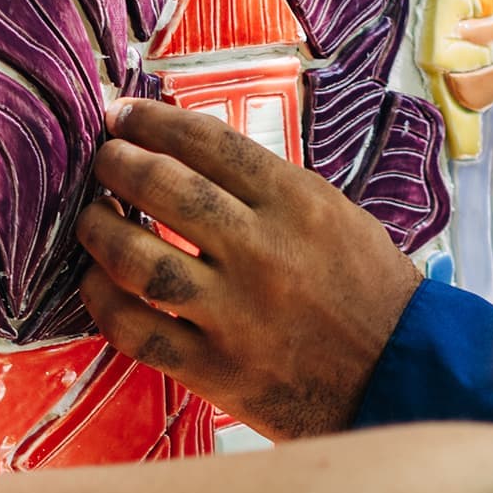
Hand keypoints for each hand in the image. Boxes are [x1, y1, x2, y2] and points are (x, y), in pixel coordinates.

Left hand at [79, 98, 426, 440]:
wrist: (402, 376)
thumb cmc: (370, 291)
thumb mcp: (337, 217)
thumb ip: (269, 188)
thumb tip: (191, 152)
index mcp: (298, 204)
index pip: (207, 144)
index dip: (152, 122)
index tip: (123, 115)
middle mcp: (262, 252)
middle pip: (163, 189)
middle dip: (117, 165)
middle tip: (102, 160)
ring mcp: (235, 314)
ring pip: (137, 259)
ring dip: (98, 230)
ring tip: (90, 217)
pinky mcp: (216, 368)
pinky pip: (136, 329)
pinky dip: (103, 301)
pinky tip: (95, 282)